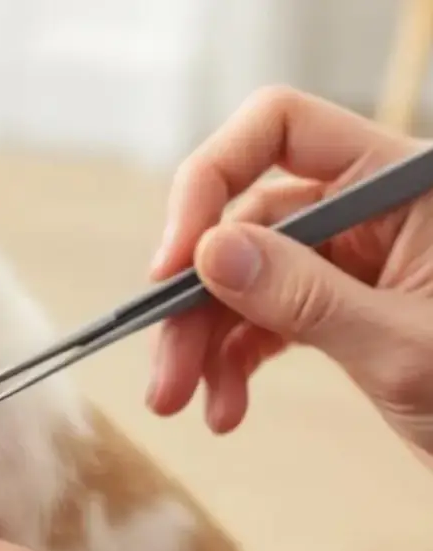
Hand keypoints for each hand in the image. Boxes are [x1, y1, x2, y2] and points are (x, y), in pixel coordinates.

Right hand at [147, 85, 432, 466]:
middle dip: (195, 296)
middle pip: (245, 221)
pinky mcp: (340, 306)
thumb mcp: (403, 347)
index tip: (175, 259)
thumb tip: (208, 252)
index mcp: (403, 184)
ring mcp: (353, 259)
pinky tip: (225, 406)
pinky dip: (232, 361)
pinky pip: (262, 318)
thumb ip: (303, 296)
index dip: (212, 180)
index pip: (281, 128)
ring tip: (180, 400)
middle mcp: (371, 210)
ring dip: (201, 340)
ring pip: (242, 277)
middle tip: (163, 365)